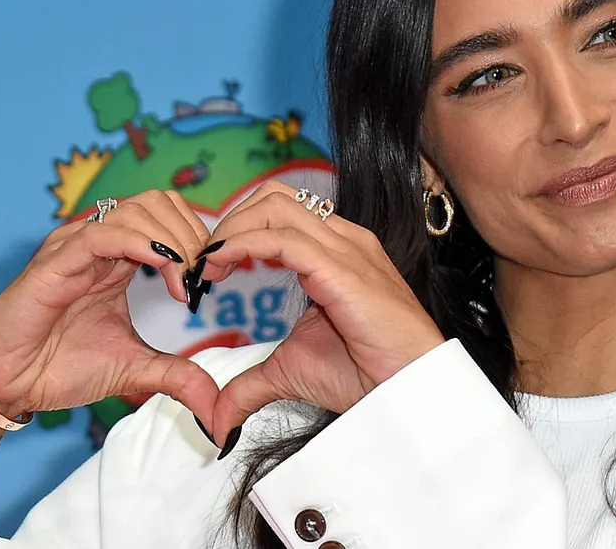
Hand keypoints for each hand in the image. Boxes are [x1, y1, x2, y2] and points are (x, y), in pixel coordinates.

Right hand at [0, 190, 221, 427]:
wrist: (5, 383)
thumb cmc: (58, 366)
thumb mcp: (133, 368)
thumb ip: (176, 375)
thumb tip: (215, 403)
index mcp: (119, 257)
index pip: (170, 217)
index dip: (199, 239)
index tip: (216, 278)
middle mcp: (100, 242)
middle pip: (159, 202)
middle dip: (192, 234)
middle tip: (205, 277)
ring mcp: (76, 245)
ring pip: (136, 210)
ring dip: (173, 239)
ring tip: (185, 281)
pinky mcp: (56, 259)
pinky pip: (103, 233)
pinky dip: (142, 243)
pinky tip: (164, 269)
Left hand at [195, 181, 444, 444]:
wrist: (409, 387)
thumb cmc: (366, 374)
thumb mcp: (291, 372)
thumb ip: (251, 384)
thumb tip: (217, 419)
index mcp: (335, 251)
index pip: (279, 211)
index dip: (238, 228)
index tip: (210, 266)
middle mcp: (342, 239)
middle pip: (274, 196)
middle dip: (231, 220)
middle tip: (206, 262)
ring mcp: (345, 248)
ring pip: (275, 206)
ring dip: (232, 228)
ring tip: (211, 264)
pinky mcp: (342, 267)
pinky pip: (282, 239)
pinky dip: (242, 244)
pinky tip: (223, 267)